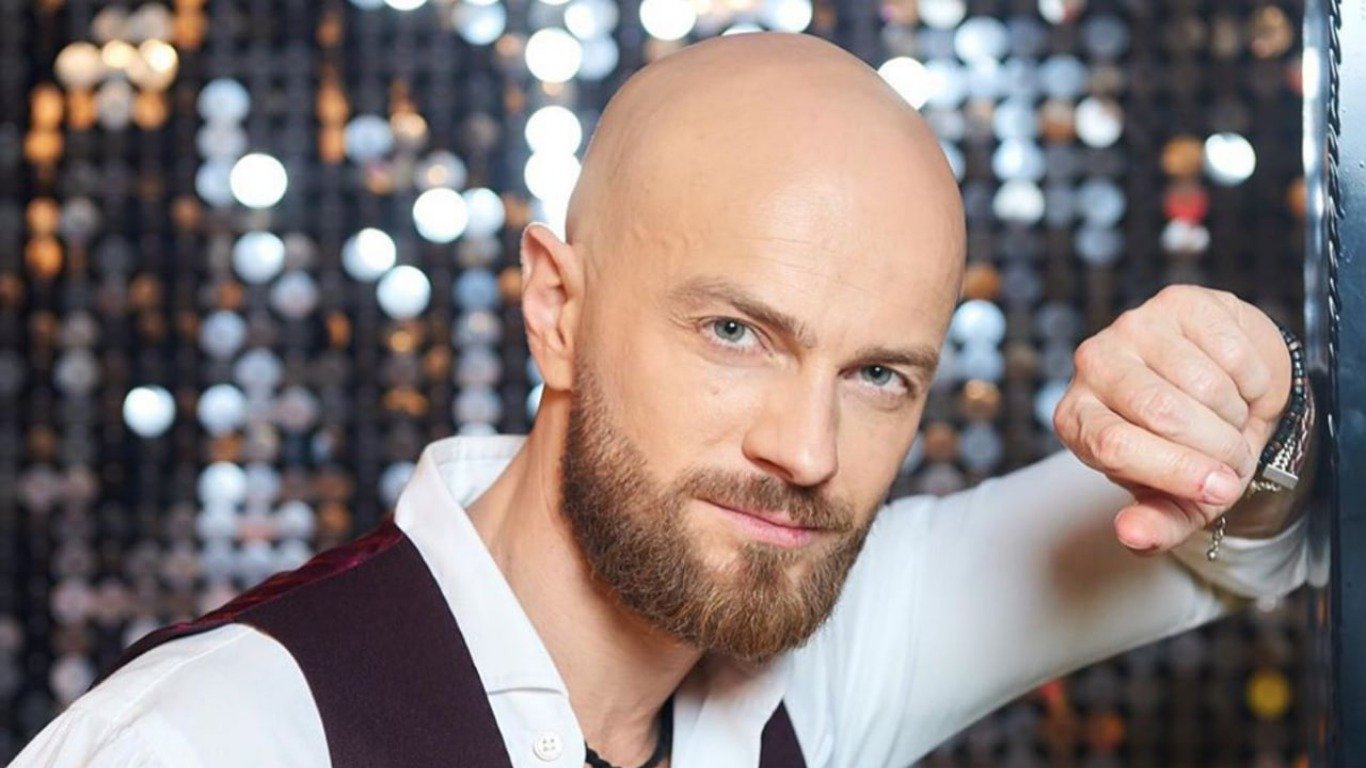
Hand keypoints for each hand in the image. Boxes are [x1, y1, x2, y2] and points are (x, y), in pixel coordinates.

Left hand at [1051, 285, 1293, 554]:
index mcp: (1077, 418)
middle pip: (1160, 412)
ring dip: (1237, 416)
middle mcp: (1092, 365)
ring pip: (1203, 383)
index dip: (1173, 470)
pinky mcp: (1178, 302)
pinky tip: (1241, 387)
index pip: (1111, 444)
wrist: (1226, 392)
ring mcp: (1132, 326)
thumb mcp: (1174, 500)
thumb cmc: (1188, 451)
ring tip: (1232, 424)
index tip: (1220, 490)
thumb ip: (1153, 525)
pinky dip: (1254, 382)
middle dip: (1215, 448)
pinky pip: (1232, 351)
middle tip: (1235, 462)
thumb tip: (1133, 536)